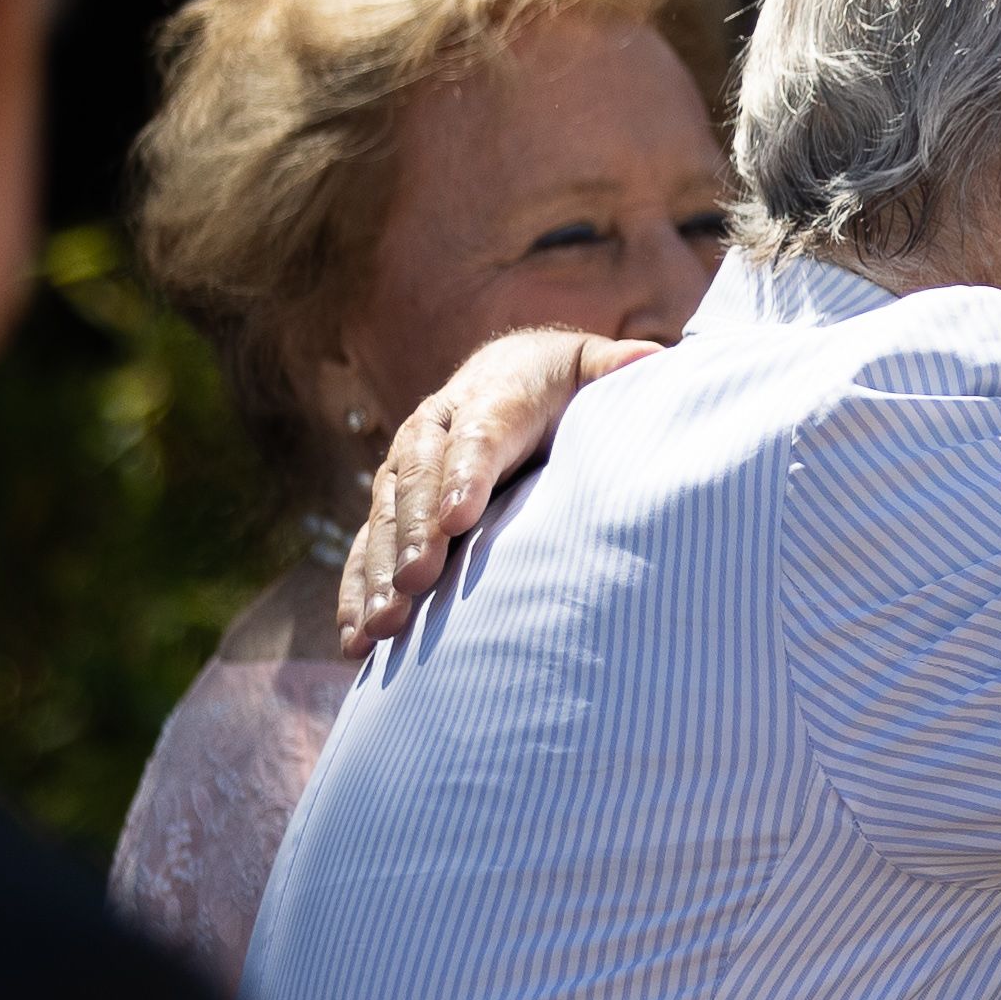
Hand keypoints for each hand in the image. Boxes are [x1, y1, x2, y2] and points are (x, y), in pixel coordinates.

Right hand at [335, 328, 661, 655]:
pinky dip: (358, 594)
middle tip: (414, 583)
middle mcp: (434, 429)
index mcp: (490, 396)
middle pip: (419, 481)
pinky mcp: (392, 507)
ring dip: (379, 573)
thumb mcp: (589, 367)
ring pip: (383, 519)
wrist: (509, 375)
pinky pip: (367, 549)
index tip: (458, 518)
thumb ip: (613, 368)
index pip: (478, 436)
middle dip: (414, 534)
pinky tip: (356, 641)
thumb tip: (644, 359)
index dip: (465, 474)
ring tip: (381, 627)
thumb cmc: (562, 383)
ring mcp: (406, 469)